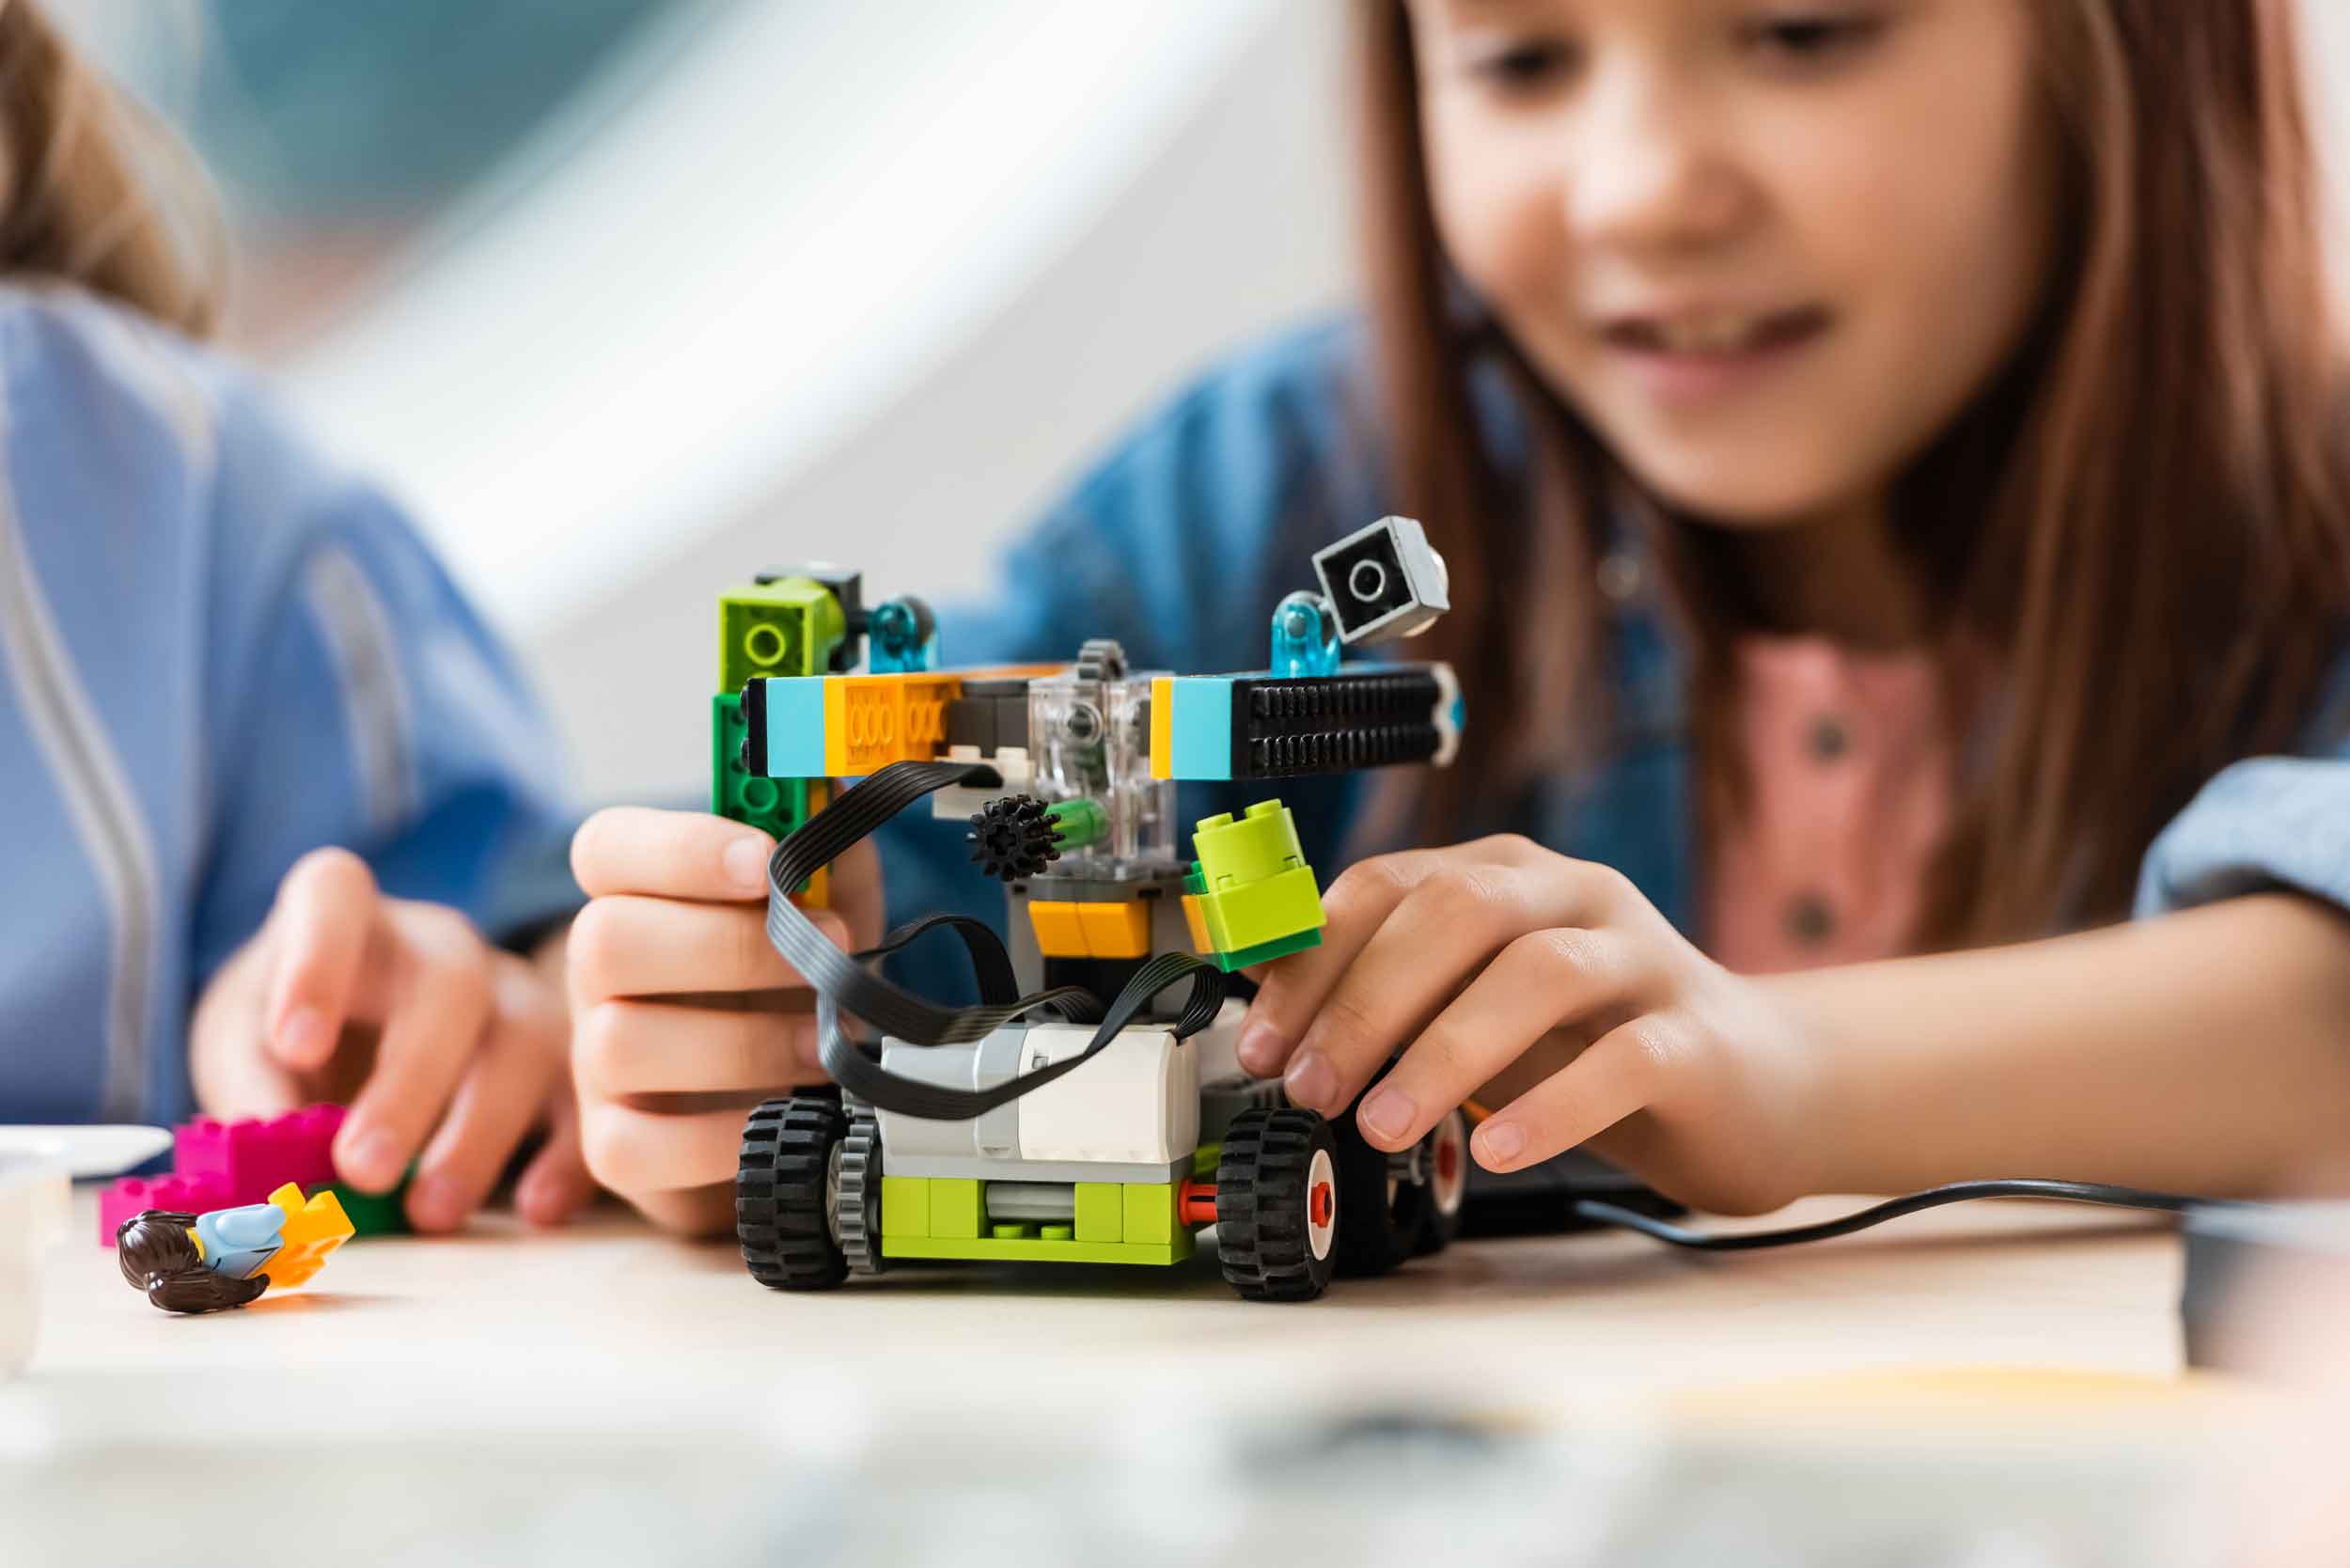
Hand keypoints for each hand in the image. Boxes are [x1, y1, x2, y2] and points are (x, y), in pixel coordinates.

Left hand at [190, 848, 593, 1232]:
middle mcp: (439, 942)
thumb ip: (250, 1093)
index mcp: (346, 915)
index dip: (316, 964)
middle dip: (408, 1081)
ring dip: (480, 1130)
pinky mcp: (560, 1055)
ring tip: (431, 1212)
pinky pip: (581, 1095)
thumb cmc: (300, 1038)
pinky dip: (566, 1155)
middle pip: (448, 984)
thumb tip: (270, 1166)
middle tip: (361, 1169)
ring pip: (525, 1037)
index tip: (293, 1046)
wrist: (364, 1048)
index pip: (334, 897)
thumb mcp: (243, 1048)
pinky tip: (533, 1209)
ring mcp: (511, 992)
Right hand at [567, 808, 883, 1235]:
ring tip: (824, 1043)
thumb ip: (824, 835)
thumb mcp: (828, 892)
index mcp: (635, 894)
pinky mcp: (615, 1147)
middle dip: (730, 948)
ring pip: (620, 1041)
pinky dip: (719, 1134)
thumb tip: (829, 781)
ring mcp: (595, 1060)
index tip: (767, 861)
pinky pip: (633, 1146)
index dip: (681, 850)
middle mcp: (596, 971)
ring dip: (740, 1042)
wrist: (800, 1087)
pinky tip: (783, 1112)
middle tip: (829, 955)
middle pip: (606, 939)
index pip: (607, 848)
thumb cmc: (801, 975)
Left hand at [1233, 835, 1824, 1214]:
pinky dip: (1554, 1106)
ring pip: (1536, 974)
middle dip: (1364, 1003)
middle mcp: (1575, 897)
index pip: (1390, 886)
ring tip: (1382, 1125)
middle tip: (1311, 1088)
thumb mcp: (1479, 1010)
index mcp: (1507, 877)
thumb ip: (1394, 1002)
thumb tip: (1272, 1025)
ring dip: (1443, 1051)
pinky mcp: (1696, 1038)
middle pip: (1457, 915)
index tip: (1260, 1042)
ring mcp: (1643, 960)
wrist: (1759, 1086)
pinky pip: (1624, 1058)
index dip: (1314, 961)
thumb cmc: (1595, 1046)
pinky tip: (1501, 1152)